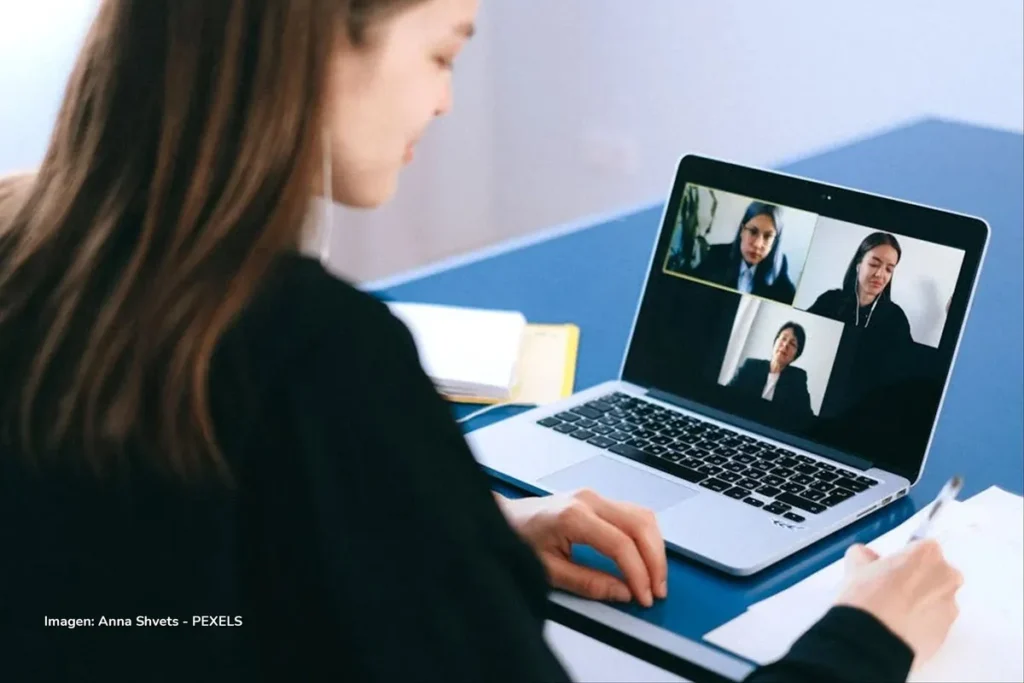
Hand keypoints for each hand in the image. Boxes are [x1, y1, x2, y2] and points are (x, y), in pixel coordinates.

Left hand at [497, 489, 666, 606]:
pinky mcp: (598, 499)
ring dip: (655, 548)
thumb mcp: (549, 570)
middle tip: (657, 590)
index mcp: (573, 516)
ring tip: (655, 578)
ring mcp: (595, 496)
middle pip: (639, 526)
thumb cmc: (520, 539)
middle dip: (655, 561)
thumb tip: (623, 592)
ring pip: (642, 516)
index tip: (644, 596)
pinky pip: (634, 514)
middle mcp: (588, 500)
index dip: (638, 573)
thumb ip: (589, 583)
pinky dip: (646, 537)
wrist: (505, 518)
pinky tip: (646, 557)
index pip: (621, 544)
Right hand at [836, 540, 962, 666]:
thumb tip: (868, 559)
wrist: (872, 639)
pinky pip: (935, 623)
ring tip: (894, 614)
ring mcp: (950, 607)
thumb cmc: (867, 595)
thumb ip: (865, 555)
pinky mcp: (947, 633)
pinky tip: (899, 629)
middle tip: (892, 591)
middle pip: (936, 574)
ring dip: (921, 603)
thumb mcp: (856, 564)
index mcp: (928, 553)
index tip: (890, 570)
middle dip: (919, 580)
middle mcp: (946, 577)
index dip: (904, 560)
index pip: (921, 548)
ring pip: (936, 600)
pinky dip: (922, 624)